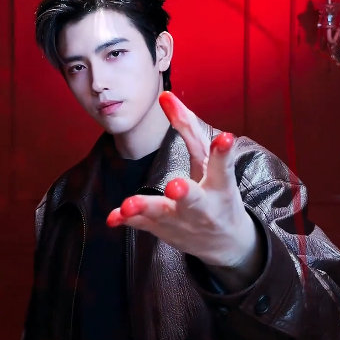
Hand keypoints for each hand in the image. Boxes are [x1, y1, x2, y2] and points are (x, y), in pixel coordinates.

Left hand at [106, 92, 263, 288]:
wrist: (226, 244)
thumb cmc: (218, 194)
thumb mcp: (212, 164)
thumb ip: (188, 130)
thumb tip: (165, 96)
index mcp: (220, 186)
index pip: (221, 165)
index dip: (222, 152)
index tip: (225, 138)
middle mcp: (203, 205)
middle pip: (193, 198)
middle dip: (184, 193)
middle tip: (175, 186)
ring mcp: (182, 220)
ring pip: (162, 214)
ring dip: (146, 208)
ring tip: (129, 205)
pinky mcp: (164, 229)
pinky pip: (143, 225)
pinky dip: (128, 220)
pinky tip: (113, 217)